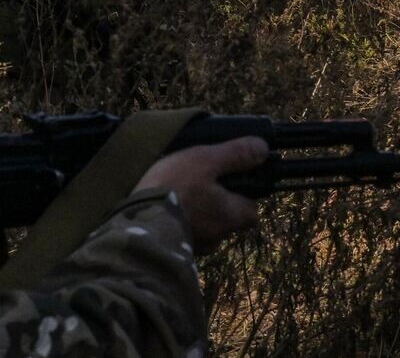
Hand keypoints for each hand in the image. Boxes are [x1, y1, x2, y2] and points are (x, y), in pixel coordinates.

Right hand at [135, 136, 268, 254]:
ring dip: (197, 215)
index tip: (233, 182)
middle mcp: (217, 237)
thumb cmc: (175, 189)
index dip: (245, 196)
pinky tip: (164, 209)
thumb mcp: (206, 160)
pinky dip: (179, 223)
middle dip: (218, 205)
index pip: (252, 211)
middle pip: (227, 221)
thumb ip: (235, 154)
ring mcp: (195, 247)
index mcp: (231, 216)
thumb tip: (263, 148)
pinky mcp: (172, 251)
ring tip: (178, 195)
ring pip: (205, 228)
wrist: (136, 224)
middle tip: (201, 185)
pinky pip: (183, 234)